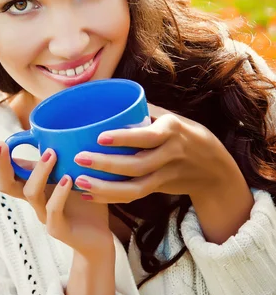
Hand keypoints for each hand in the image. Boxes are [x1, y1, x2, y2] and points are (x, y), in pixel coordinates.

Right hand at [0, 139, 113, 258]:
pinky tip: (67, 179)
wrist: (99, 237)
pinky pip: (53, 210)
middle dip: (1, 164)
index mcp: (34, 185)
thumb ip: (64, 156)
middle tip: (1, 144)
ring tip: (51, 154)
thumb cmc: (85, 201)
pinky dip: (58, 193)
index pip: (8, 170)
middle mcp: (35, 200)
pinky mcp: (58, 229)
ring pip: (30, 193)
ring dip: (38, 171)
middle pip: (7, 184)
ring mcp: (44, 215)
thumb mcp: (73, 173)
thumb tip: (60, 128)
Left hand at [73, 103, 248, 205]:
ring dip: (105, 187)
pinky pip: (134, 196)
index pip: (147, 136)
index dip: (124, 138)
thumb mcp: (173, 118)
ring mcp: (166, 175)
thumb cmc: (185, 134)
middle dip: (106, 164)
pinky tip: (90, 194)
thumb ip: (145, 112)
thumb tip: (111, 98)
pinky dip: (111, 197)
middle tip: (79, 158)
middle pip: (137, 165)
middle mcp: (170, 154)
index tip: (100, 137)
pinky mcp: (160, 188)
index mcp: (172, 131)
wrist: (215, 168)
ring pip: (135, 187)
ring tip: (81, 181)